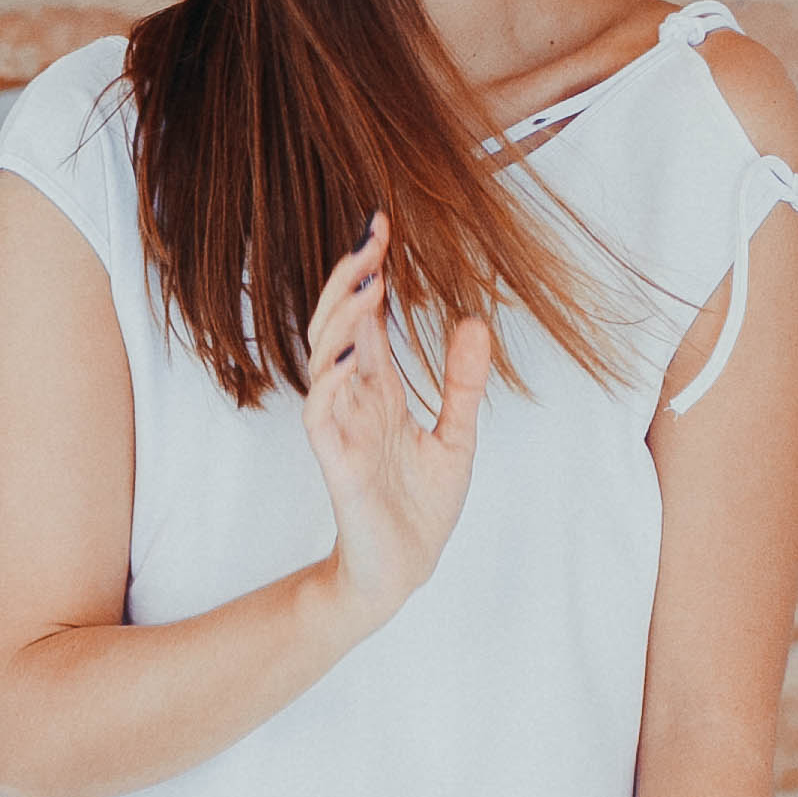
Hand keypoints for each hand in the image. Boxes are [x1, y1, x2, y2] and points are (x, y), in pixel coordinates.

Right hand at [301, 210, 490, 635]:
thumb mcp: (456, 436)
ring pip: (325, 359)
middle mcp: (355, 401)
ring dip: (340, 318)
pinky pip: (323, 414)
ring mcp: (342, 429)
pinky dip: (331, 380)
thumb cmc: (421, 508)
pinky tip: (349, 352)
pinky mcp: (337, 463)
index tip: (382, 225)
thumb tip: (475, 322)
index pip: (368, 319)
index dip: (370, 272)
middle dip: (351, 280)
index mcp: (380, 391)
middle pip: (340, 325)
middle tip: (371, 235)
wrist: (405, 571)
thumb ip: (463, 383)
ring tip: (363, 278)